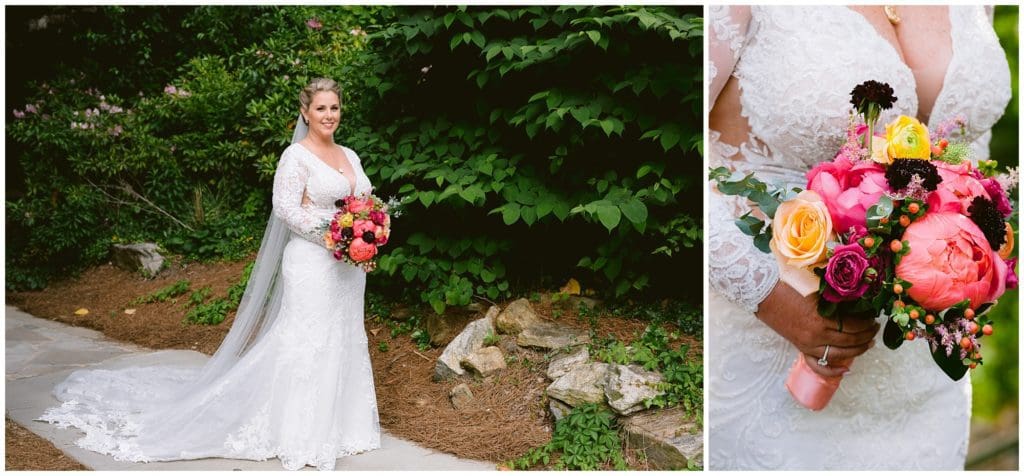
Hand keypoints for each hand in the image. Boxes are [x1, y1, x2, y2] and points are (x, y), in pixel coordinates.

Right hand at [756, 281, 878, 376]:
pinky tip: (846, 370)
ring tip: (868, 343)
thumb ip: (836, 297)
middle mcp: (816, 335)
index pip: (853, 326)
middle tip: (875, 328)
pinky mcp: (801, 347)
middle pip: (850, 341)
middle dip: (867, 336)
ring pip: (839, 355)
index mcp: (821, 319)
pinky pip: (819, 365)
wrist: (763, 292)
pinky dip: (833, 371)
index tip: (873, 317)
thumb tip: (858, 302)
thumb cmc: (788, 284)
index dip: (867, 323)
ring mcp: (807, 344)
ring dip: (858, 351)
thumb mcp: (817, 288)